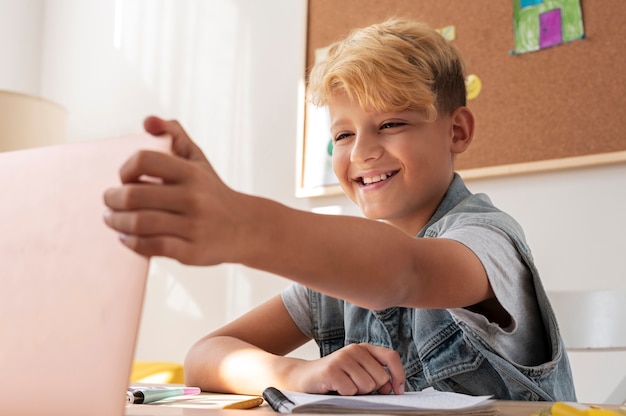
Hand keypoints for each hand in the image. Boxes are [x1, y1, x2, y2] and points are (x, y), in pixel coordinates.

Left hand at [103, 116, 242, 264]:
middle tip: (108, 202)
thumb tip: (147, 121)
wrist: (245, 227)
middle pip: (134, 195)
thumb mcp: (197, 159)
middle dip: (112, 199)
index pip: (144, 160)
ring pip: (139, 223)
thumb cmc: (211, 191)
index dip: (125, 169)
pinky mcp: (192, 251)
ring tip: (112, 220)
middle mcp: (194, 198)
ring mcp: (194, 226)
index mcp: (192, 172)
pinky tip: (126, 238)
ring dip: (117, 222)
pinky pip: (151, 246)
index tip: (125, 179)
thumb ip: (173, 134)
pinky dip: (131, 242)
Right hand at [291, 343, 404, 395]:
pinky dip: (345, 395)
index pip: (391, 357)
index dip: (399, 375)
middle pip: (381, 378)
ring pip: (367, 386)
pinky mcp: (332, 370)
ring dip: (357, 393)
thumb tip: (392, 388)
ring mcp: (343, 358)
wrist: (303, 376)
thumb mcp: (357, 371)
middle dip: (371, 389)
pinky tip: (335, 388)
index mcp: (364, 348)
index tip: (398, 391)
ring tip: (344, 386)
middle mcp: (354, 349)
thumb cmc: (334, 377)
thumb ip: (375, 374)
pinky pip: (351, 391)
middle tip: (355, 387)